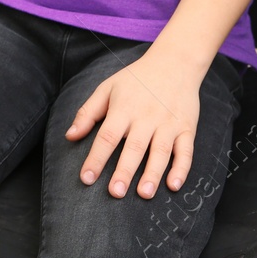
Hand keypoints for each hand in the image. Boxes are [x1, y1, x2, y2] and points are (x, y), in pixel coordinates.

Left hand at [66, 50, 202, 198]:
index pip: (107, 136)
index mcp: (123, 108)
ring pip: (161, 152)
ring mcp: (168, 123)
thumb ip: (87, 113)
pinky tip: (174, 185)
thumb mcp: (107, 88)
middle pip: (134, 147)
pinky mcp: (187, 128)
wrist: (174, 63)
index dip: (96, 158)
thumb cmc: (136, 79)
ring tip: (143, 194)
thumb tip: (69, 136)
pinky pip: (186, 151)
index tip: (86, 178)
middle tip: (115, 193)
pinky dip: (181, 168)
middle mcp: (146, 117)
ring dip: (153, 173)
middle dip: (124, 171)